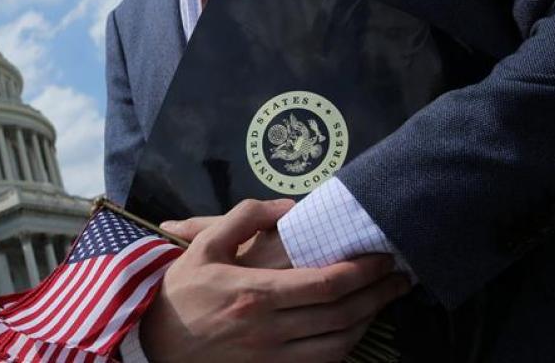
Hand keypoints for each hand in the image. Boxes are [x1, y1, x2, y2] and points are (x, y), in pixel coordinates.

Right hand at [141, 199, 409, 361]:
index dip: (362, 272)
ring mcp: (270, 357)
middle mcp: (269, 329)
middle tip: (401, 278)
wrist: (153, 341)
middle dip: (378, 295)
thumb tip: (289, 206)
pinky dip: (344, 348)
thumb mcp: (204, 244)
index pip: (325, 284)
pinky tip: (353, 330)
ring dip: (368, 322)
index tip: (383, 258)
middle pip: (340, 315)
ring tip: (383, 301)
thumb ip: (245, 217)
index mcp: (255, 293)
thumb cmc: (180, 290)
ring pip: (337, 344)